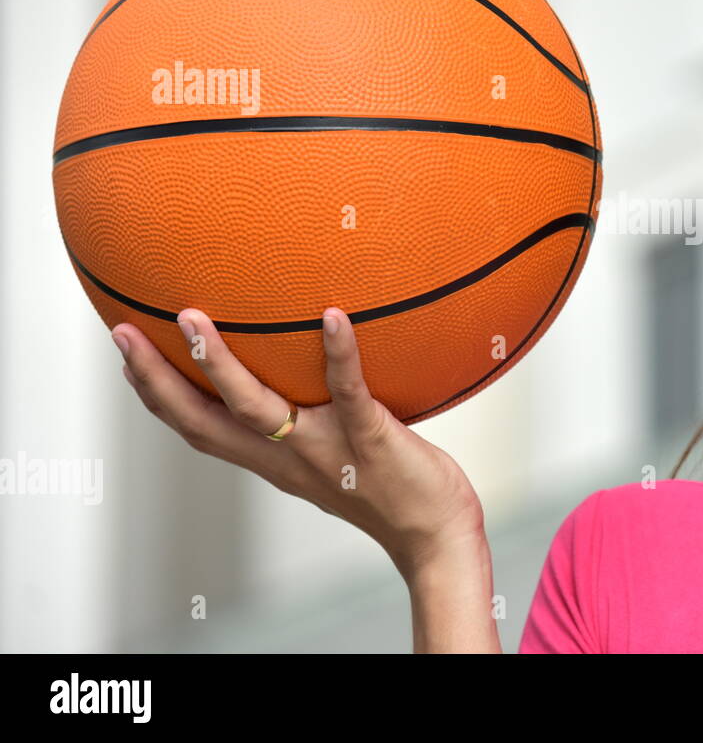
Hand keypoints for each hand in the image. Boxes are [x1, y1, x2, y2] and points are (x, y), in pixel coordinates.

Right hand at [110, 307, 486, 583]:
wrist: (433, 535)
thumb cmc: (392, 488)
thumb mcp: (336, 454)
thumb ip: (315, 418)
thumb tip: (313, 366)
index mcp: (275, 461)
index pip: (201, 429)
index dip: (159, 396)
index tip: (127, 358)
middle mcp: (288, 457)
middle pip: (203, 419)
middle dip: (157, 380)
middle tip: (122, 333)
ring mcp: (324, 448)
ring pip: (256, 408)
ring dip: (219, 365)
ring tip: (191, 317)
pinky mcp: (369, 438)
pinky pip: (348, 390)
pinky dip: (339, 352)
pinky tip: (332, 315)